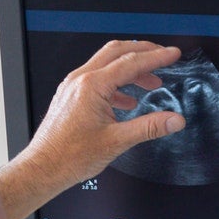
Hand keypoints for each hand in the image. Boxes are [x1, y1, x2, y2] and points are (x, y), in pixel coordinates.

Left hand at [0, 41, 186, 218]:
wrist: (45, 167)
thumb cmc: (70, 156)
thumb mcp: (117, 141)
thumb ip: (149, 127)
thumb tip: (173, 120)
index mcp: (92, 86)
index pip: (131, 62)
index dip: (156, 57)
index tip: (172, 54)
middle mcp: (80, 80)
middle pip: (117, 52)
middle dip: (143, 51)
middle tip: (163, 55)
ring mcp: (73, 86)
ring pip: (106, 64)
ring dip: (131, 69)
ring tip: (150, 82)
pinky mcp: (70, 95)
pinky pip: (97, 79)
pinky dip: (116, 83)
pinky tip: (127, 100)